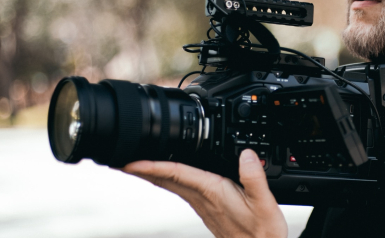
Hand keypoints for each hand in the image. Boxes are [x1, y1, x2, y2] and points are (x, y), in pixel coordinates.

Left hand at [122, 149, 286, 237]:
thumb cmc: (262, 232)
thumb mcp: (265, 203)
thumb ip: (254, 178)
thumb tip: (246, 154)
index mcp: (213, 192)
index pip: (176, 174)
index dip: (152, 166)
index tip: (131, 161)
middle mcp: (203, 199)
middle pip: (165, 179)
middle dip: (142, 168)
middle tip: (119, 158)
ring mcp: (202, 205)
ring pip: (170, 184)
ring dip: (151, 174)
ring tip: (134, 164)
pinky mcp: (206, 208)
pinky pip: (180, 189)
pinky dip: (167, 179)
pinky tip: (165, 176)